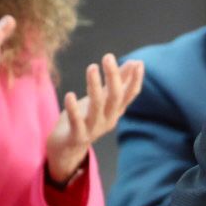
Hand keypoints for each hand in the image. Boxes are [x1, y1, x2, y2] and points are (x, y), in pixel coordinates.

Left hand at [45, 54, 143, 182]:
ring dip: (94, 86)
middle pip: (115, 97)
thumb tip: (135, 62)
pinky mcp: (77, 135)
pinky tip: (70, 95)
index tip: (138, 63)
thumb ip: (118, 82)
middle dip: (113, 77)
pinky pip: (76, 122)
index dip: (135, 80)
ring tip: (91, 67)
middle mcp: (108, 119)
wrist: (67, 148)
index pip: (130, 95)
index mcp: (115, 110)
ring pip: (97, 106)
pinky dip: (73, 108)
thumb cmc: (85, 117)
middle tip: (108, 57)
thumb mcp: (103, 99)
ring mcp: (93, 128)